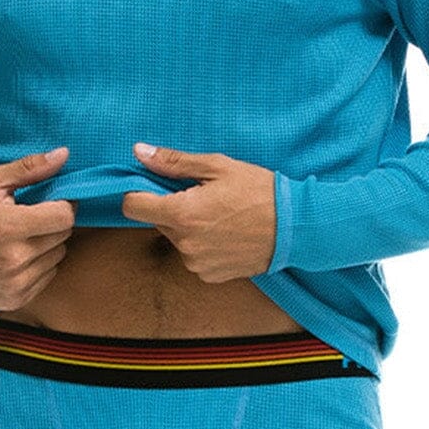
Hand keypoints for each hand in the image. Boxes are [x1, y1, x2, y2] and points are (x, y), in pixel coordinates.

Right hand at [0, 146, 75, 307]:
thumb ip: (29, 168)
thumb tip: (64, 155)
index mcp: (8, 226)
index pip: (64, 217)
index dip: (64, 205)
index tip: (53, 201)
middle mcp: (13, 258)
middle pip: (63, 235)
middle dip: (53, 223)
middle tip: (33, 217)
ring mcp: (15, 282)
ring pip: (58, 256)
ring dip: (48, 244)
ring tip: (23, 237)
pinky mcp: (16, 298)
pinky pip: (49, 276)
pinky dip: (40, 264)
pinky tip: (19, 256)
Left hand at [121, 143, 276, 281]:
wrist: (295, 227)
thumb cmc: (260, 192)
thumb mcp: (218, 167)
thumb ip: (174, 162)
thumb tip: (139, 152)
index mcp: (182, 214)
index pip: (133, 207)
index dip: (138, 193)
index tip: (154, 186)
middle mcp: (184, 244)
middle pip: (158, 221)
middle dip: (172, 207)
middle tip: (203, 196)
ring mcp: (197, 263)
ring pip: (177, 239)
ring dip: (189, 227)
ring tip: (221, 215)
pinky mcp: (210, 275)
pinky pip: (193, 256)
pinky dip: (203, 245)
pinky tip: (227, 233)